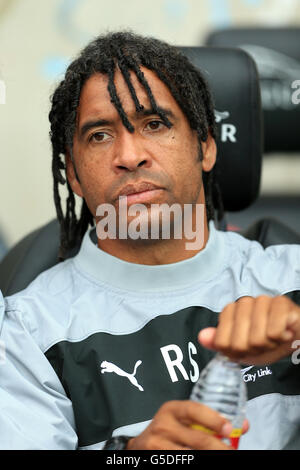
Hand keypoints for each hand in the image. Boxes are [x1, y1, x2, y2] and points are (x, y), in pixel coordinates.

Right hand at [126, 400, 247, 449]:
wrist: (140, 446)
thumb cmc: (168, 431)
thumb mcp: (182, 420)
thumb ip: (208, 421)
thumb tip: (243, 426)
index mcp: (171, 409)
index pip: (194, 410)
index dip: (213, 419)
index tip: (230, 429)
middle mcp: (163, 425)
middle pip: (199, 440)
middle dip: (220, 448)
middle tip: (232, 451)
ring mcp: (157, 445)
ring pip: (192, 455)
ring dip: (211, 456)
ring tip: (223, 455)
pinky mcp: (156, 460)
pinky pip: (181, 462)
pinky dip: (198, 461)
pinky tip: (207, 460)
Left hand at [198, 295, 299, 363]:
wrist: (296, 337)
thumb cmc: (268, 342)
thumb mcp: (241, 349)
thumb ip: (220, 343)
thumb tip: (201, 336)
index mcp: (229, 312)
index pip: (222, 342)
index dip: (237, 352)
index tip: (247, 348)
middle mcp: (243, 303)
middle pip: (239, 342)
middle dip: (253, 350)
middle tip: (263, 344)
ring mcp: (261, 300)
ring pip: (257, 338)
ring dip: (269, 345)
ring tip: (274, 338)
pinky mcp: (280, 302)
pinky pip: (274, 331)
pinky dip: (281, 338)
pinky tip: (284, 332)